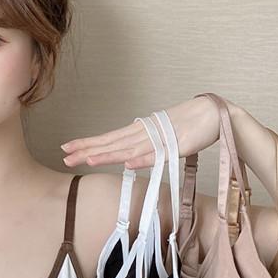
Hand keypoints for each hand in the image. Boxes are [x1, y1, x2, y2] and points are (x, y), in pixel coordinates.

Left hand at [60, 95, 224, 169]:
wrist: (213, 113)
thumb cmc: (186, 126)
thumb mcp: (158, 138)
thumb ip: (143, 146)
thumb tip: (127, 157)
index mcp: (138, 132)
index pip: (107, 139)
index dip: (87, 144)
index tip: (66, 148)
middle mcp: (143, 134)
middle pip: (111, 144)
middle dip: (87, 151)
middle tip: (64, 156)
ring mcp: (158, 140)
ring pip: (129, 150)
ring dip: (109, 155)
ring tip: (88, 160)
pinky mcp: (176, 146)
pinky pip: (157, 155)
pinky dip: (143, 159)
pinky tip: (128, 164)